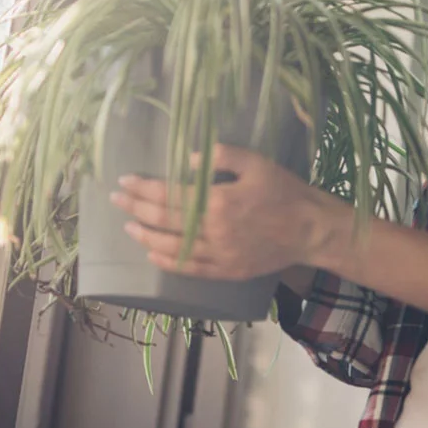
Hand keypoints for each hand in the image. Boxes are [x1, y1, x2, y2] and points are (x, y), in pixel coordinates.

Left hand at [109, 143, 333, 279]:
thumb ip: (222, 156)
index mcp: (219, 201)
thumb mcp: (257, 162)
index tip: (125, 181)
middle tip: (116, 199)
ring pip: (172, 248)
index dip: (143, 187)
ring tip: (129, 227)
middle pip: (164, 220)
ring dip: (145, 237)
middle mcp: (214, 230)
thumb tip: (185, 160)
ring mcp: (219, 254)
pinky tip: (153, 255)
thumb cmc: (284, 191)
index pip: (169, 195)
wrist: (311, 229)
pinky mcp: (227, 271)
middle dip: (136, 208)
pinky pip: (190, 269)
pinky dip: (168, 263)